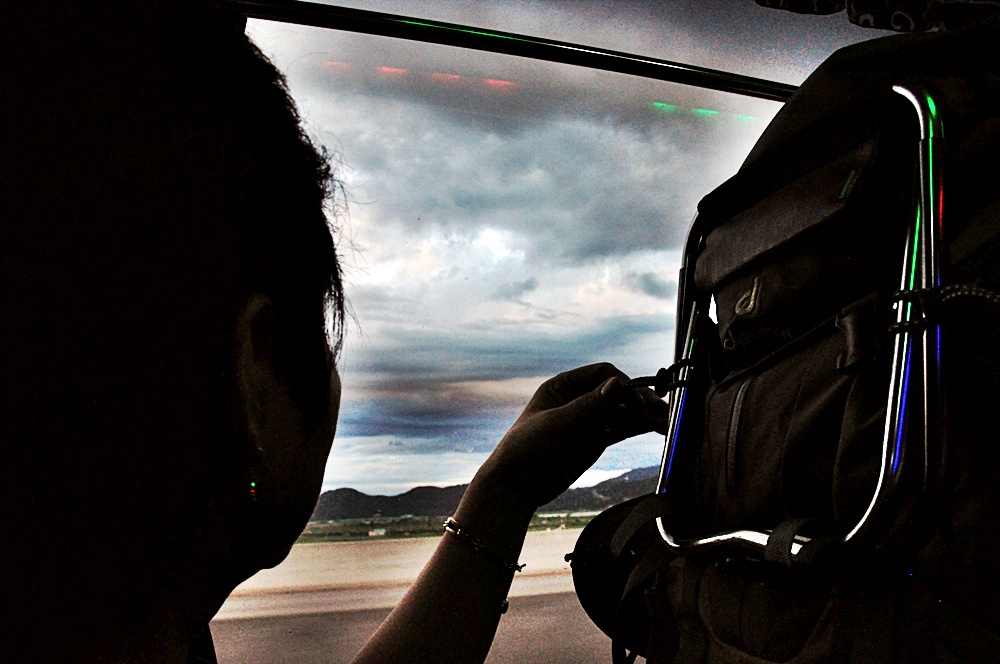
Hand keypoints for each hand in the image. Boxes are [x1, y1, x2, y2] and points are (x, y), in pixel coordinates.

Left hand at [471, 363, 669, 513]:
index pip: (602, 374)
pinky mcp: (596, 440)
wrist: (515, 486)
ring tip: (667, 421)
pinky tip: (658, 429)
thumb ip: (588, 407)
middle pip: (617, 392)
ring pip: (623, 411)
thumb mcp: (557, 425)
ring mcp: (589, 420)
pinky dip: (640, 427)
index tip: (635, 401)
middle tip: (661, 411)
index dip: (622, 384)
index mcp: (563, 386)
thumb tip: (618, 385)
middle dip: (639, 400)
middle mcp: (578, 400)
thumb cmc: (526, 449)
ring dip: (645, 414)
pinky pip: (622, 428)